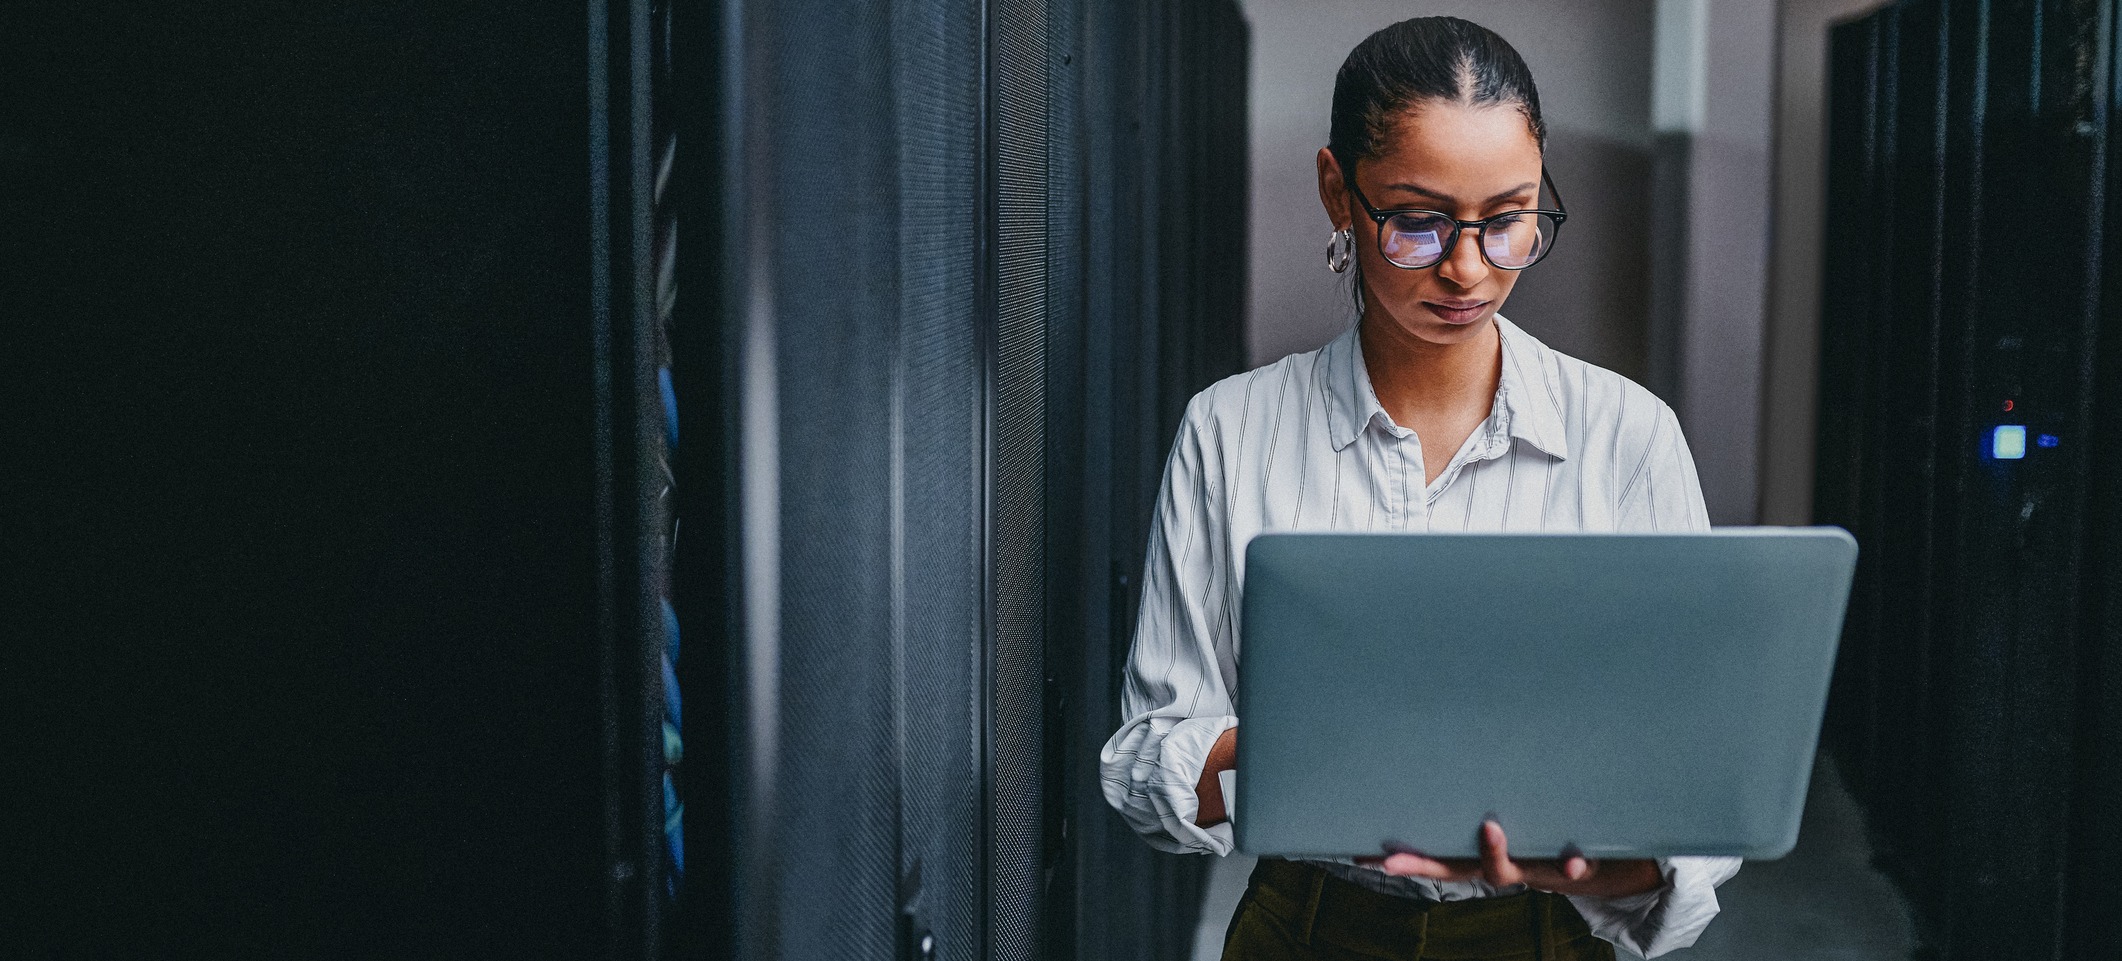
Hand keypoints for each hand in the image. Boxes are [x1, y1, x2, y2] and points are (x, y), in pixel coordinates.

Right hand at [1355, 819, 1664, 898]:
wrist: (1600, 861)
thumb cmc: (1541, 827)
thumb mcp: (1509, 811)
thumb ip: (1481, 788)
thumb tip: (1440, 750)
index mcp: (1481, 852)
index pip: (1432, 856)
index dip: (1399, 858)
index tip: (1364, 856)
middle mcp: (1502, 863)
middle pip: (1454, 867)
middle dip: (1424, 864)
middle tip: (1390, 858)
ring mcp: (1535, 867)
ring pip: (1509, 869)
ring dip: (1496, 853)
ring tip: (1489, 827)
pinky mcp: (1572, 866)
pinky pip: (1572, 868)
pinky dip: (1573, 864)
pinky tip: (1575, 858)